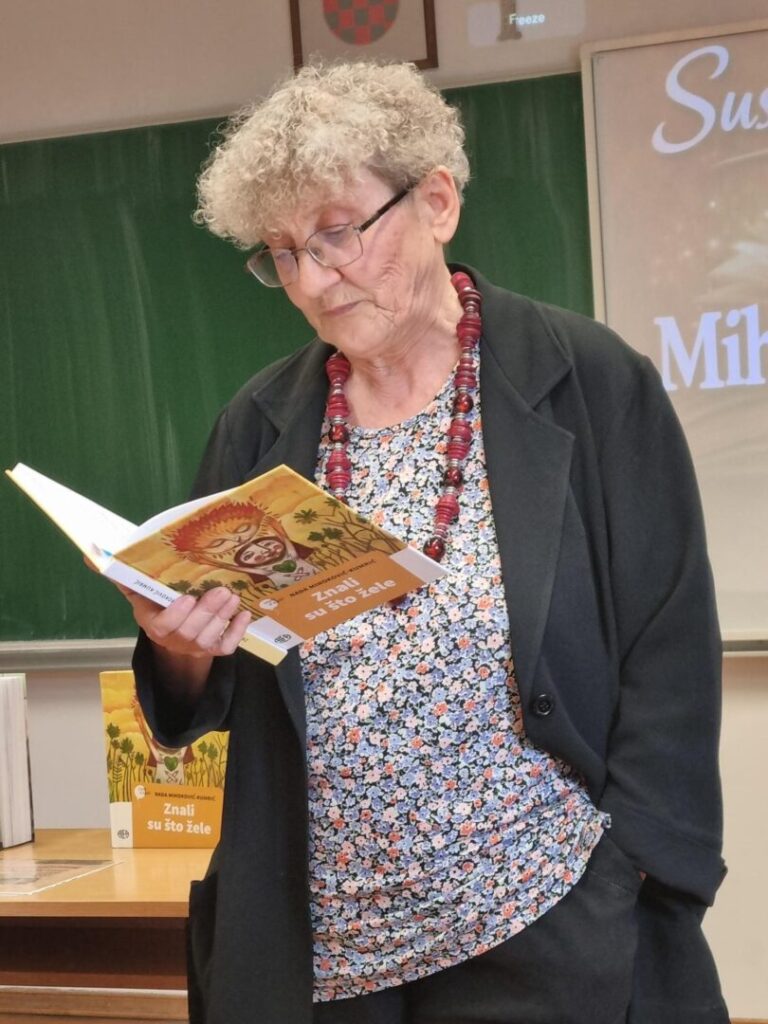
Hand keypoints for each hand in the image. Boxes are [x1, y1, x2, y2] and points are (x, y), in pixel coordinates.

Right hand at [118, 584, 250, 658]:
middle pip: (190, 632)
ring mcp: (194, 648)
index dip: (176, 615)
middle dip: (207, 611)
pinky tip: (245, 615)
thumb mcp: (139, 591)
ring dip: (222, 617)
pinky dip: (237, 632)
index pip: (163, 626)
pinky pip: (226, 647)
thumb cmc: (156, 604)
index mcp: (153, 626)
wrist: (174, 630)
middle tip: (222, 590)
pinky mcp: (212, 650)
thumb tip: (96, 560)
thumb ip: (124, 578)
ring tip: (233, 596)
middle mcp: (174, 641)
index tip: (187, 597)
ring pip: (208, 639)